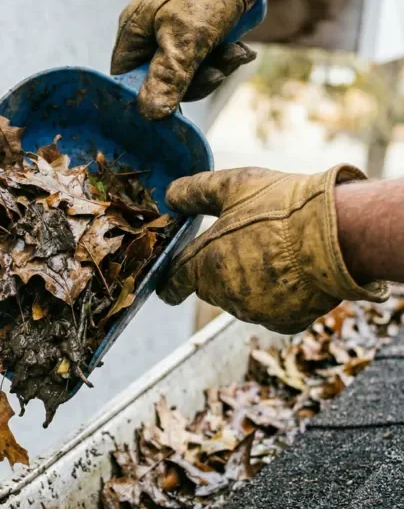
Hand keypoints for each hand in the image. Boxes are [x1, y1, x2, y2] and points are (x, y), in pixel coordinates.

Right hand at [110, 0, 288, 120]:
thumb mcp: (185, 39)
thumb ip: (168, 78)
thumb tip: (150, 115)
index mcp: (133, 34)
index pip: (126, 81)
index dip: (146, 98)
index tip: (173, 104)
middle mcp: (149, 36)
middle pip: (161, 83)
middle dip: (194, 83)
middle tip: (217, 72)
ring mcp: (174, 35)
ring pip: (188, 74)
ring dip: (216, 69)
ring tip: (236, 53)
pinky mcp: (198, 34)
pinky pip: (205, 61)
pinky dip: (224, 59)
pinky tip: (241, 49)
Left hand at [159, 166, 388, 333]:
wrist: (338, 235)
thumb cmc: (282, 207)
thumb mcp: (234, 186)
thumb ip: (195, 192)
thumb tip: (170, 195)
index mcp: (206, 265)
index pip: (174, 282)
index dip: (170, 282)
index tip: (168, 286)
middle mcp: (225, 295)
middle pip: (211, 287)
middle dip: (218, 270)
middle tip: (244, 243)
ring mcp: (256, 312)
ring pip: (242, 299)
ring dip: (250, 282)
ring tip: (276, 252)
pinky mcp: (286, 322)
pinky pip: (274, 311)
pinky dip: (279, 297)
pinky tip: (294, 275)